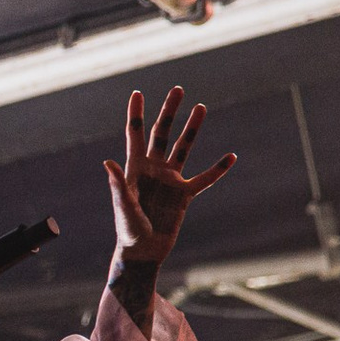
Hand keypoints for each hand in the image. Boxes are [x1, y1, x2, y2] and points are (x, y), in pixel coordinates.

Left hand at [103, 86, 235, 264]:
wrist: (143, 250)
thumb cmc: (128, 229)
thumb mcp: (122, 205)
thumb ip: (117, 184)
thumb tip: (108, 162)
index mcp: (134, 168)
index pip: (135, 134)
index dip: (136, 114)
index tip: (137, 92)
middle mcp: (153, 168)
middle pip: (162, 133)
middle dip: (169, 111)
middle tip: (178, 90)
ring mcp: (170, 180)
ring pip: (183, 148)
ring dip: (192, 129)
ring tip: (201, 107)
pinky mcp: (184, 195)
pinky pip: (205, 179)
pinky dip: (218, 169)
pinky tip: (231, 157)